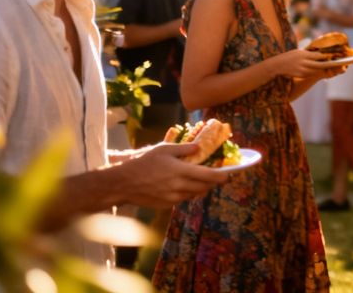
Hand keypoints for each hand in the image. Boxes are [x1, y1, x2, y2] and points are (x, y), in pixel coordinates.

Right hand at [114, 142, 229, 207]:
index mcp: (181, 171)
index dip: (221, 176)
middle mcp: (180, 186)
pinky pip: (183, 199)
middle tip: (216, 177)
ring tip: (200, 181)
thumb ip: (184, 148)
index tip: (228, 175)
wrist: (124, 183)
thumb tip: (199, 147)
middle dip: (212, 183)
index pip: (209, 176)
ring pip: (194, 195)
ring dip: (200, 189)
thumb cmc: (144, 163)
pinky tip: (183, 186)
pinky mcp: (167, 205)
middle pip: (204, 187)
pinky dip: (188, 193)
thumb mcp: (164, 149)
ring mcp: (173, 197)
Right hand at [269, 48, 333, 78]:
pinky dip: (316, 72)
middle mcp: (303, 61)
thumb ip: (308, 54)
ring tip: (332, 67)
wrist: (276, 65)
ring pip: (316, 70)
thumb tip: (319, 54)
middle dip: (329, 64)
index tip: (334, 56)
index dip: (327, 56)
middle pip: (320, 64)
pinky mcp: (300, 75)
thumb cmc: (288, 57)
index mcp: (303, 54)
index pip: (318, 55)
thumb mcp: (298, 52)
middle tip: (338, 64)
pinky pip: (311, 73)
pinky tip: (321, 71)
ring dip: (324, 69)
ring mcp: (301, 69)